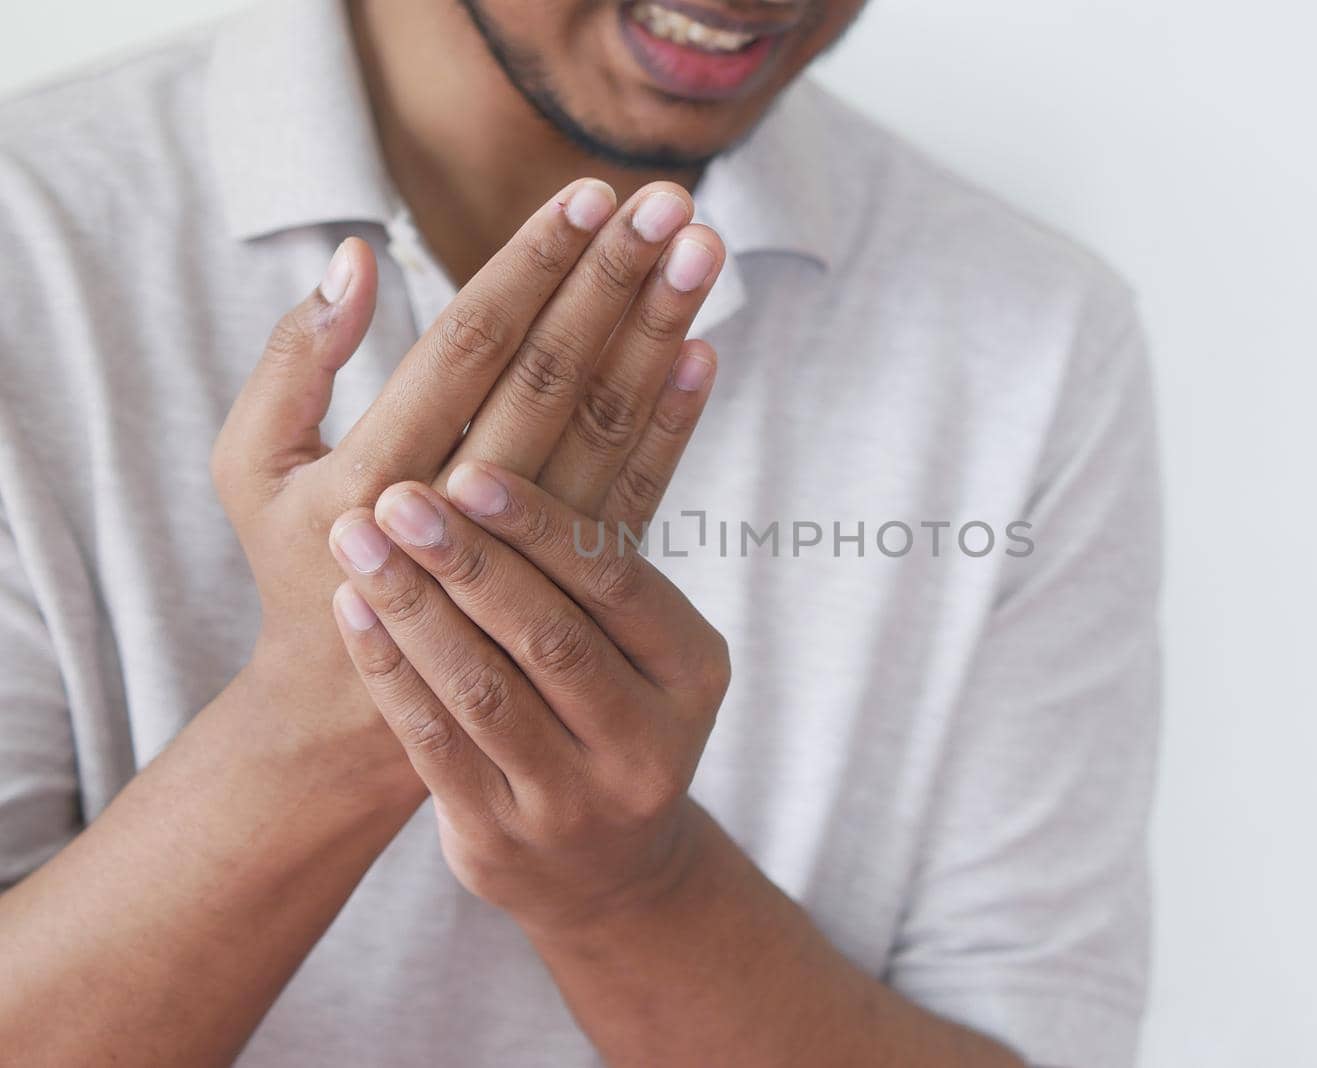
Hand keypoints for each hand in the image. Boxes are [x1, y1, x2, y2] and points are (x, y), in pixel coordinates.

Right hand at [209, 177, 723, 793]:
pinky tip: (706, 355)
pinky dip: (673, 426)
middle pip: (555, 375)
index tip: (586, 196)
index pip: (471, 347)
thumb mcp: (251, 471)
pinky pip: (634, 496)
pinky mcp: (574, 585)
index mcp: (378, 472)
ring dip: (658, 335)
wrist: (354, 721)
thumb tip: (359, 255)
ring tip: (701, 252)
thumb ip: (294, 363)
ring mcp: (529, 555)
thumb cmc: (296, 570)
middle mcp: (462, 512)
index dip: (532, 269)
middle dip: (613, 281)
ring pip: (607, 428)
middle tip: (668, 201)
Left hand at [325, 450, 730, 934]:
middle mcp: (646, 742)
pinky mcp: (500, 838)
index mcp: (693, 671)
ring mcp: (574, 800)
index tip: (470, 468)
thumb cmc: (617, 702)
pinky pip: (434, 746)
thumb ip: (632, 522)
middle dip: (470, 563)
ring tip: (357, 538)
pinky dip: (390, 671)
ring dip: (415, 610)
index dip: (544, 528)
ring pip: (484, 693)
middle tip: (398, 497)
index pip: (620, 586)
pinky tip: (350, 608)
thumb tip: (685, 347)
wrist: (604, 863)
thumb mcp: (650, 635)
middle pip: (552, 640)